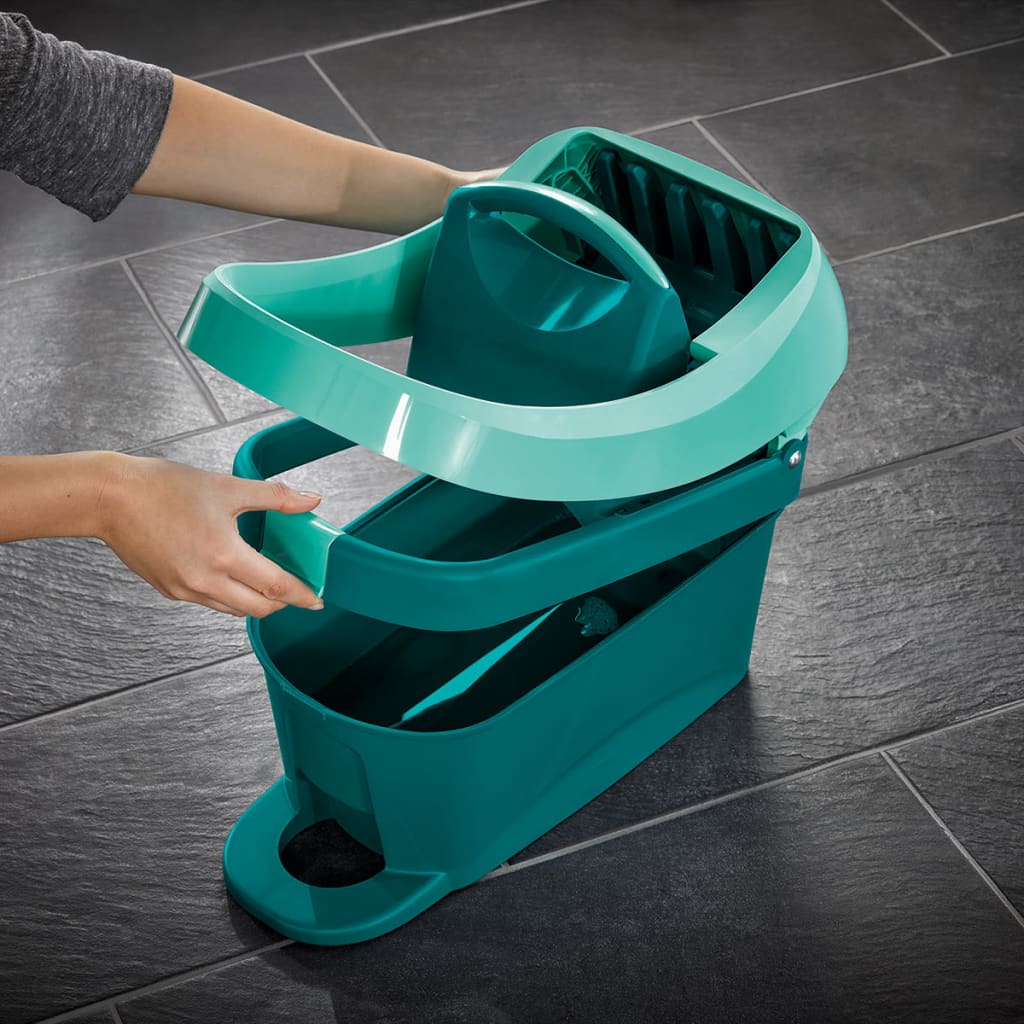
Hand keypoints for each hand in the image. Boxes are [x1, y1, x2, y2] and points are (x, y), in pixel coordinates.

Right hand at [97, 454, 324, 617]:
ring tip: (265, 579)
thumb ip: (275, 496)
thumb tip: (311, 499)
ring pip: (233, 609)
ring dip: (254, 600)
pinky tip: (231, 573)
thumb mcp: (227, 487)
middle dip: (282, 603)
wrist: (110, 498)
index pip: (276, 586)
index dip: (302, 595)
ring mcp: (185, 589)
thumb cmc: (164, 488)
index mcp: (223, 554)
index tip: (317, 600)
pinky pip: (209, 602)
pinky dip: (227, 594)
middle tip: (295, 589)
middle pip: (258, 608)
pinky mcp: (169, 590)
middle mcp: (204, 580)